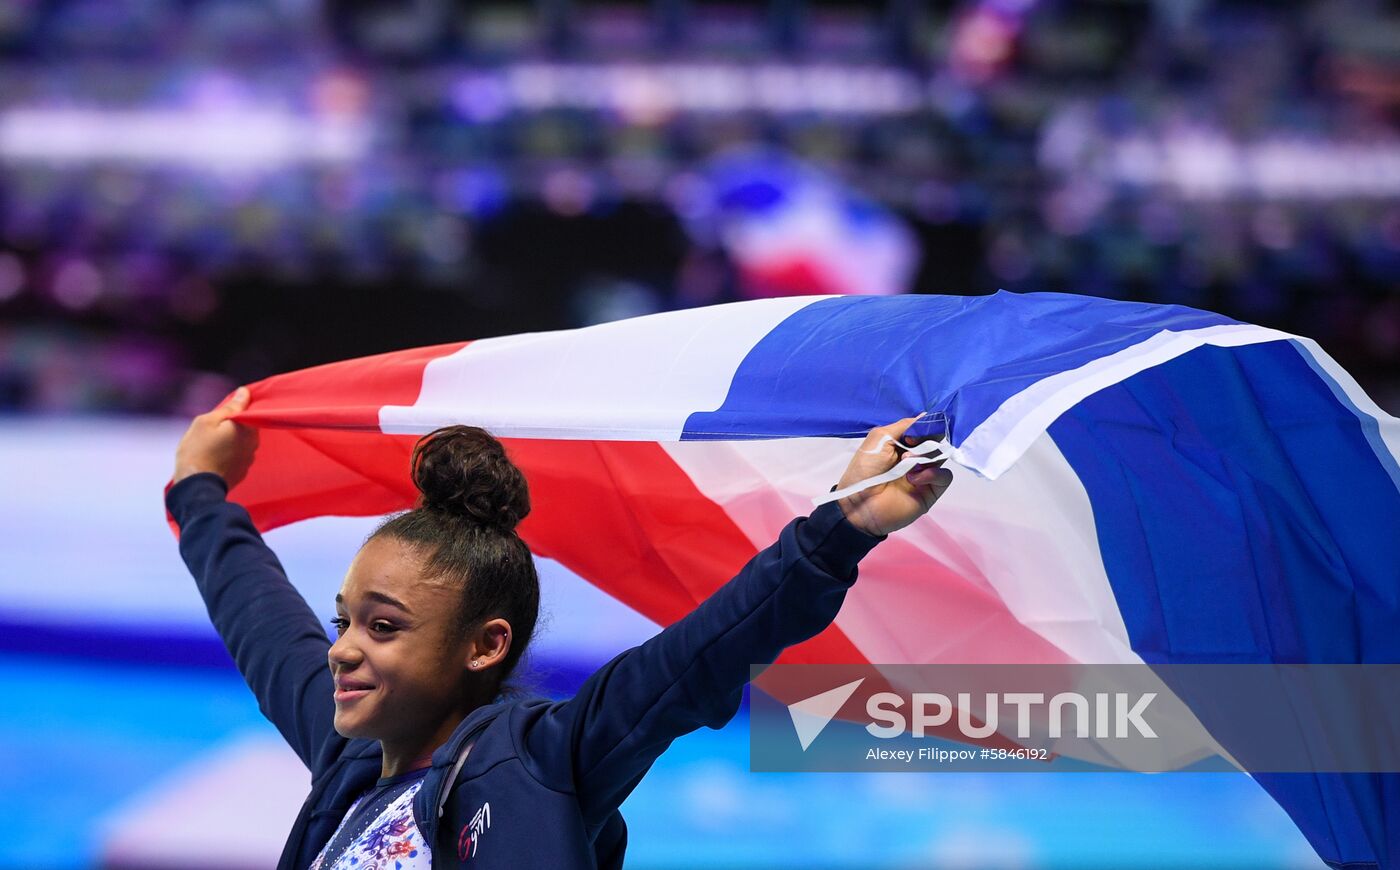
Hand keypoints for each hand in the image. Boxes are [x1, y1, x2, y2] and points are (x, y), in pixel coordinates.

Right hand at [173, 387, 258, 487]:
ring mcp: (250, 459)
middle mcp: (254, 444)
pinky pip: (238, 455)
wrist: (196, 486)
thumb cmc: (198, 450)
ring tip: (210, 444)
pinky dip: (229, 453)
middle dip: (232, 424)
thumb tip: (244, 392)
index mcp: (249, 428)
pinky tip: (215, 456)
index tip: (222, 411)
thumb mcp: (208, 421)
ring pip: (242, 441)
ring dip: (231, 439)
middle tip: (211, 428)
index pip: (250, 410)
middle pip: (246, 426)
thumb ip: (230, 407)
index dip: (236, 407)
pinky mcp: (243, 471)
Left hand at [835, 417, 952, 536]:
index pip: (924, 430)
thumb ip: (904, 426)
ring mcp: (924, 474)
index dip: (924, 427)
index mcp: (903, 444)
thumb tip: (926, 416)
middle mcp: (915, 458)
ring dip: (926, 456)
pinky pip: (945, 477)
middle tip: (910, 446)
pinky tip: (914, 479)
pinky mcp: (930, 491)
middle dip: (926, 440)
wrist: (859, 504)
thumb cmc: (864, 470)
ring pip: (941, 456)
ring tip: (907, 462)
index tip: (914, 432)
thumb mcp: (880, 438)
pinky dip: (933, 474)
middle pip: (935, 441)